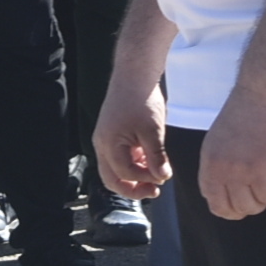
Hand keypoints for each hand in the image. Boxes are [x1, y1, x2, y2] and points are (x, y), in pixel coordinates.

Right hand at [94, 81, 171, 202]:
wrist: (134, 74)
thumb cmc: (142, 99)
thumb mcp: (153, 131)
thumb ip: (156, 157)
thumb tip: (163, 177)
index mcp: (109, 144)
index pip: (125, 173)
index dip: (145, 178)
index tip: (164, 176)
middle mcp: (102, 144)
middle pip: (111, 178)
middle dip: (132, 188)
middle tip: (153, 190)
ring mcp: (105, 139)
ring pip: (114, 169)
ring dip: (133, 176)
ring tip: (154, 174)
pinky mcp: (111, 134)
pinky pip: (118, 157)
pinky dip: (132, 163)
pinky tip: (149, 160)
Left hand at [195, 93, 265, 219]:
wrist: (258, 98)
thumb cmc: (241, 115)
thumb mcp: (216, 141)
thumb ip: (217, 165)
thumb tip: (223, 188)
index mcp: (208, 163)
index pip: (211, 200)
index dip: (226, 209)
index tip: (237, 208)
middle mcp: (221, 170)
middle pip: (231, 208)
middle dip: (245, 210)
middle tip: (256, 202)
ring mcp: (240, 171)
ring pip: (251, 206)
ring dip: (262, 203)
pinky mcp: (261, 169)